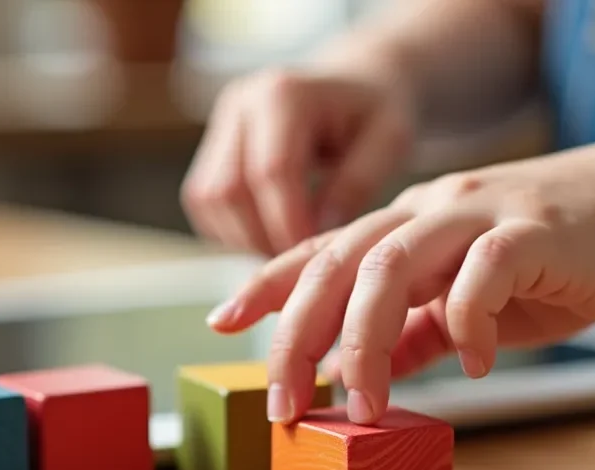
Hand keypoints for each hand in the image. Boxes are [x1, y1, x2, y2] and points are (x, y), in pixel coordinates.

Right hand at [181, 67, 415, 255]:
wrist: (356, 85)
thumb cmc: (376, 113)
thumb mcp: (389, 141)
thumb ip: (357, 184)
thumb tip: (318, 232)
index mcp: (284, 93)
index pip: (271, 171)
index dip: (289, 222)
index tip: (314, 254)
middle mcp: (242, 103)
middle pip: (229, 189)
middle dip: (263, 236)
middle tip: (302, 260)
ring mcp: (221, 123)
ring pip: (209, 199)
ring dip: (244, 237)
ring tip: (290, 249)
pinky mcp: (213, 147)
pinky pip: (205, 202)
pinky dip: (233, 230)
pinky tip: (272, 235)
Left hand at [207, 142, 594, 423]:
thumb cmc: (554, 254)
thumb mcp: (473, 296)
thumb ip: (420, 330)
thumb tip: (366, 370)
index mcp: (409, 222)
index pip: (323, 250)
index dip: (268, 283)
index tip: (223, 323)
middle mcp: (431, 209)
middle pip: (341, 261)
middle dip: (299, 331)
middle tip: (284, 401)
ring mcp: (479, 213)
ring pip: (393, 263)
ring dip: (366, 339)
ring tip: (362, 402)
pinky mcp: (532, 230)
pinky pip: (482, 274)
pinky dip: (468, 323)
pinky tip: (476, 363)